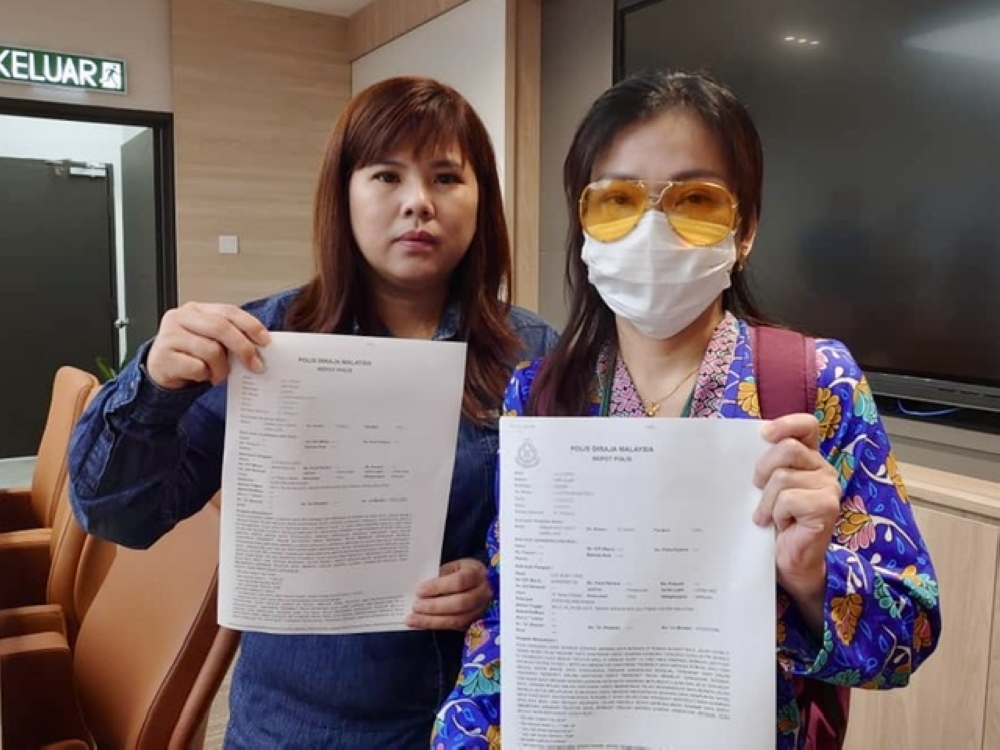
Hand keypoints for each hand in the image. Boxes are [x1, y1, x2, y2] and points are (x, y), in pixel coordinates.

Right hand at [145, 302, 270, 389]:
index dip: (250, 325)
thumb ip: (229, 337)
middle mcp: (181, 317)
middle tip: (256, 365)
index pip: (228, 311)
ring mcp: (169, 336)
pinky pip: (197, 367)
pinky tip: (200, 376)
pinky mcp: (163, 356)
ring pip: (211, 350)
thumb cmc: (189, 354)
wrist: (160, 370)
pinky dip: (204, 375)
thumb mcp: (209, 340)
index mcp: (196, 309)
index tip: (265, 341)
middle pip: (221, 328)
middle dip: (243, 348)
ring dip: (222, 368)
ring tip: (219, 375)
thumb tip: (260, 347)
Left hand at [405, 558, 491, 630]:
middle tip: (415, 606)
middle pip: (460, 603)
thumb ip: (439, 576)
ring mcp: (480, 609)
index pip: (459, 581)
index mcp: (477, 572)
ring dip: (433, 620)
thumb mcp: (452, 567)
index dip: (439, 587)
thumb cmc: (460, 572)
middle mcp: (483, 592)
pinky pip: (455, 627)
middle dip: (434, 606)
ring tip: (414, 619)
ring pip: (457, 619)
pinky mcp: (474, 621)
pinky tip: (421, 623)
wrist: (477, 582)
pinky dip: (436, 626)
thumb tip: (419, 589)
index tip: (420, 590)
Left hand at [753, 413, 840, 631]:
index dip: (786, 424)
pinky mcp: (827, 507)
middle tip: (757, 490)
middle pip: (787, 449)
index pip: (806, 426)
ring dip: (767, 500)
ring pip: (783, 477)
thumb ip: (764, 466)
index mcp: (809, 458)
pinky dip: (776, 513)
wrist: (787, 562)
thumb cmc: (773, 523)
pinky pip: (789, 499)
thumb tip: (733, 446)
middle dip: (763, 469)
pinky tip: (780, 525)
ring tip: (769, 516)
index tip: (763, 435)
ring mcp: (828, 488)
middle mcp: (823, 469)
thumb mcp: (765, 488)